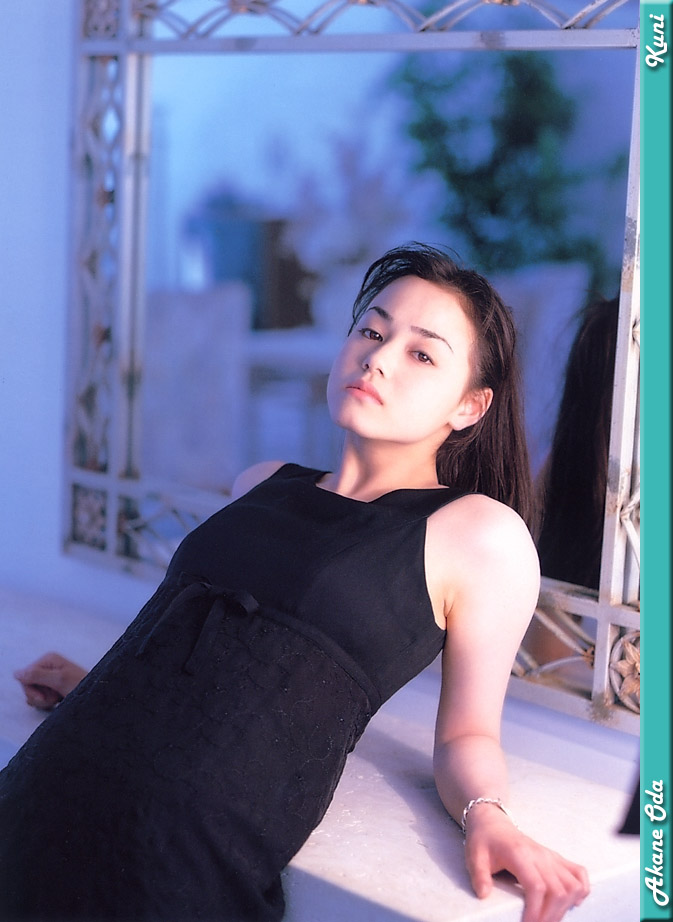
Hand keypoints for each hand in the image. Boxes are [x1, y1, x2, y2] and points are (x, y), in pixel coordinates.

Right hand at [14, 652, 87, 708]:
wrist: (95, 696)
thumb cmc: (82, 685)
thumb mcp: (59, 679)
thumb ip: (37, 675)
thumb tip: (17, 672)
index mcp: (48, 659)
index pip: (24, 676)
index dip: (31, 690)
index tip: (44, 695)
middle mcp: (48, 666)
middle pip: (28, 685)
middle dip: (39, 696)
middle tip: (53, 697)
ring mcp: (50, 677)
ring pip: (33, 693)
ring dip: (44, 700)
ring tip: (58, 698)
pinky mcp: (53, 687)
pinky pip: (40, 698)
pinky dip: (48, 702)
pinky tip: (58, 700)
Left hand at [464, 807, 589, 921]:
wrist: (493, 823)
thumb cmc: (484, 841)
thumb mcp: (474, 856)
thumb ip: (479, 876)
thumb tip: (484, 895)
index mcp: (520, 854)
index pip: (537, 887)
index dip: (536, 911)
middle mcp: (540, 855)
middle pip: (558, 891)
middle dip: (551, 916)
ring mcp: (550, 856)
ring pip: (572, 885)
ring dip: (565, 908)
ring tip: (550, 919)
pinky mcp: (556, 858)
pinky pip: (579, 873)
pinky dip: (581, 890)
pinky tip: (572, 904)